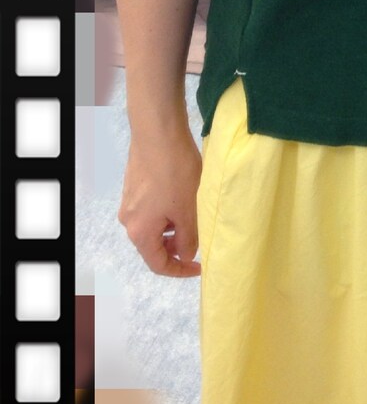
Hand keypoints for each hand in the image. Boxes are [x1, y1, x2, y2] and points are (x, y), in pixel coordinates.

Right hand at [118, 128, 203, 276]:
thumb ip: (189, 239)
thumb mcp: (188, 210)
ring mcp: (129, 201)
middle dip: (178, 247)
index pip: (158, 264)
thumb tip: (186, 255)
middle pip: (154, 245)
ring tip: (196, 216)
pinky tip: (185, 198)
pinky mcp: (134, 185)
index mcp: (139, 232)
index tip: (200, 266)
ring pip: (154, 225)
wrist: (157, 132)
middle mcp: (128, 220)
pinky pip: (152, 209)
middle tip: (201, 239)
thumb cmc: (175, 174)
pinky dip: (168, 212)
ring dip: (175, 228)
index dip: (180, 270)